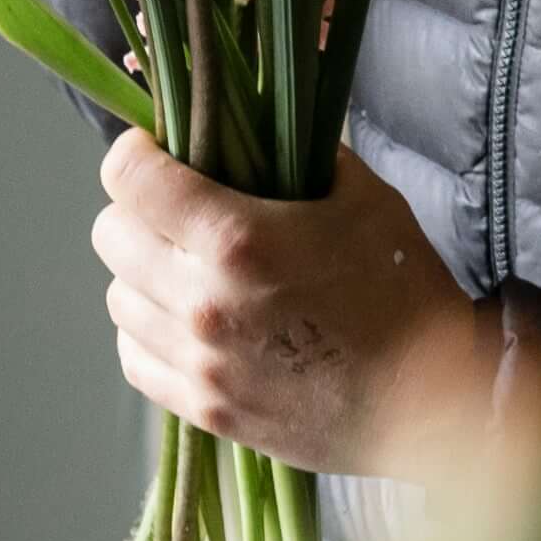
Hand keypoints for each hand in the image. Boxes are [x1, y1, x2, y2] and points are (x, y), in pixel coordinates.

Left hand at [91, 128, 494, 475]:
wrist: (431, 401)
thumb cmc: (403, 292)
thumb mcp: (363, 198)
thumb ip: (300, 156)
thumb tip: (256, 131)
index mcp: (235, 239)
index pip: (128, 177)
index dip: (136, 153)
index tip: (156, 153)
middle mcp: (201, 301)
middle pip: (109, 235)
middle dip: (137, 212)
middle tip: (177, 212)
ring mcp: (199, 361)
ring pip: (118, 298)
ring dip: (143, 275)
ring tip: (186, 271)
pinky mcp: (205, 408)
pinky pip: (136, 358)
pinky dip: (150, 334)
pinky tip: (188, 323)